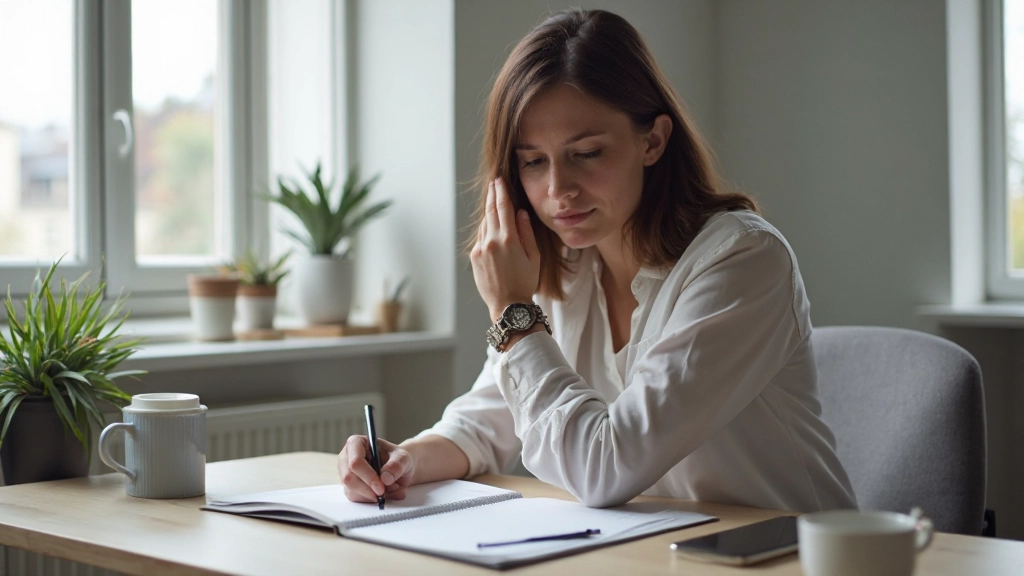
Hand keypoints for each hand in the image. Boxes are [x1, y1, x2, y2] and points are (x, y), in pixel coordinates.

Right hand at [337, 435, 414, 502]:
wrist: (398, 469)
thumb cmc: (397, 459)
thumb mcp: (403, 458)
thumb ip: (396, 466)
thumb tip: (385, 478)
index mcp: (357, 443)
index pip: (355, 462)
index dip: (368, 476)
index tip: (381, 487)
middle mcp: (346, 457)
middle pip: (349, 478)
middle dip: (367, 489)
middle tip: (383, 494)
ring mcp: (345, 473)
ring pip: (350, 491)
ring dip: (370, 496)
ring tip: (386, 490)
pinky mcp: (348, 487)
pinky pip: (354, 498)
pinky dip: (369, 499)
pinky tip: (379, 493)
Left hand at [470, 178, 540, 320]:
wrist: (508, 305)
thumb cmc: (525, 282)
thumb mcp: (534, 256)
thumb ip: (527, 232)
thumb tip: (520, 212)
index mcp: (509, 239)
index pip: (504, 207)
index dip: (501, 191)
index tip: (499, 180)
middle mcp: (492, 241)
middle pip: (490, 211)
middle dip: (492, 195)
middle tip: (493, 182)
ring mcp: (480, 248)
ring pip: (484, 224)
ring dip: (489, 212)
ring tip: (494, 202)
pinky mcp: (474, 256)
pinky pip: (481, 237)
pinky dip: (486, 229)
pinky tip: (492, 227)